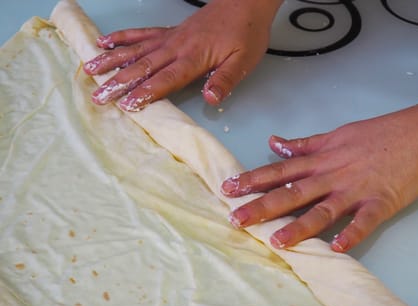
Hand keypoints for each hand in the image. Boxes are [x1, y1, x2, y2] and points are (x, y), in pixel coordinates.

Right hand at [84, 0, 282, 110]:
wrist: (246, 2)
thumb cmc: (246, 34)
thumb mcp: (243, 61)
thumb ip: (225, 80)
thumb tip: (210, 99)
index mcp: (194, 58)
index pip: (165, 79)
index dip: (145, 92)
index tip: (126, 104)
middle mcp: (177, 47)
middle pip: (143, 66)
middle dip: (119, 82)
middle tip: (98, 96)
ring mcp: (171, 37)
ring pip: (136, 49)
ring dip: (113, 60)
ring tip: (91, 70)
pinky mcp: (170, 30)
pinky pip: (142, 33)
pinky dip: (123, 37)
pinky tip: (107, 42)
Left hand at [221, 89, 417, 251]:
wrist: (415, 135)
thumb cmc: (373, 135)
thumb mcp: (332, 135)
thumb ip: (302, 144)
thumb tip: (273, 143)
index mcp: (318, 160)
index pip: (278, 171)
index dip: (252, 179)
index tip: (227, 188)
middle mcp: (330, 176)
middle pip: (291, 192)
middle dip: (262, 206)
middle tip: (236, 219)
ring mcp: (353, 191)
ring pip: (322, 211)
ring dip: (299, 226)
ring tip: (276, 240)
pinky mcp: (378, 203)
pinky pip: (363, 221)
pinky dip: (351, 234)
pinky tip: (337, 248)